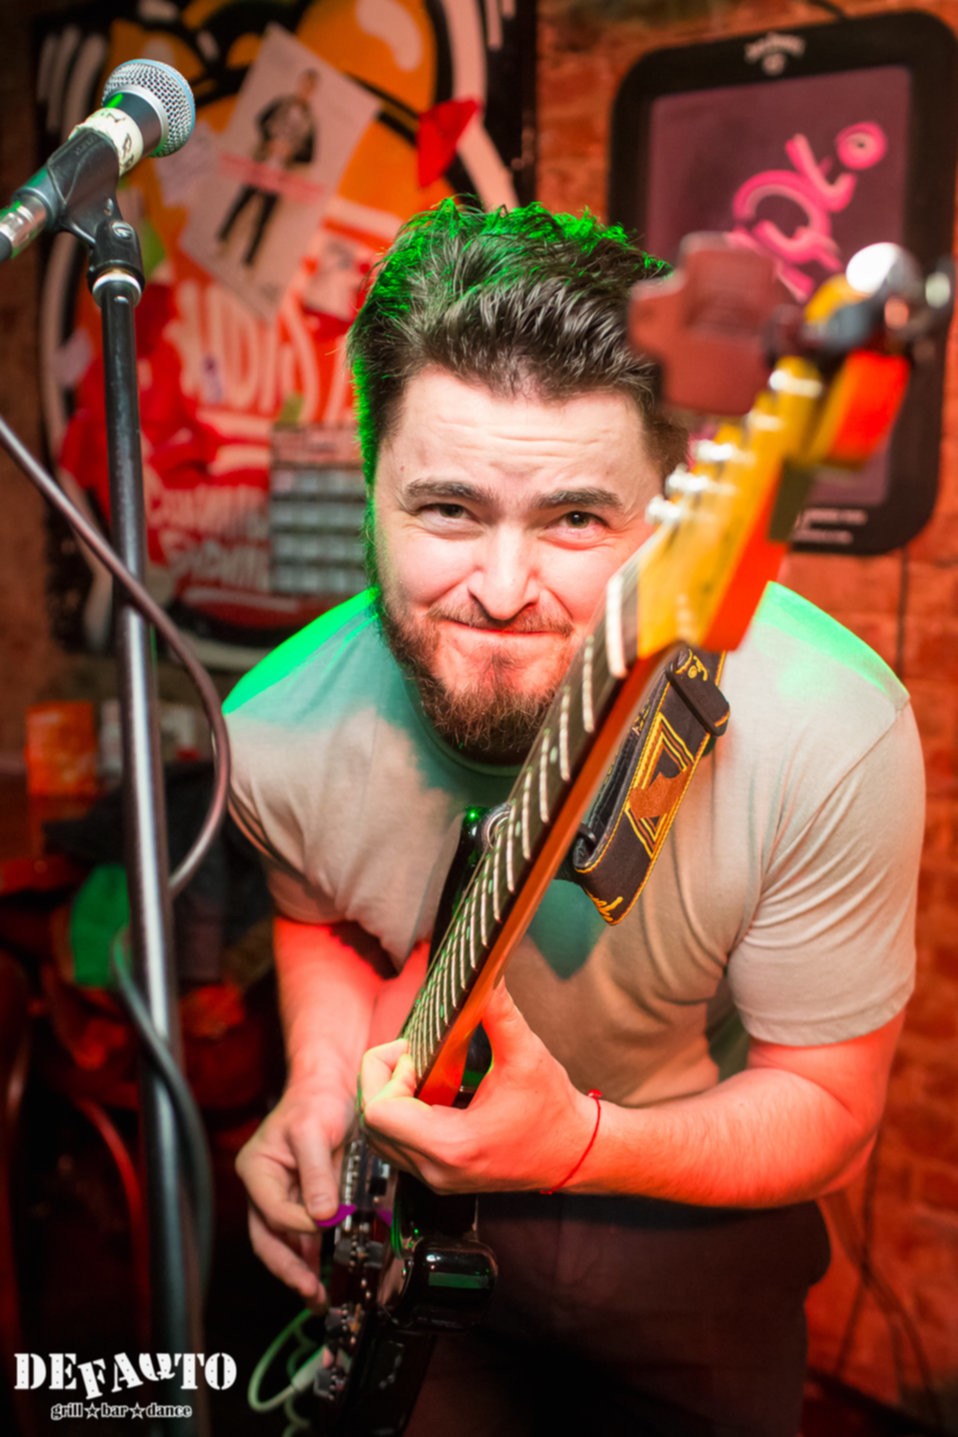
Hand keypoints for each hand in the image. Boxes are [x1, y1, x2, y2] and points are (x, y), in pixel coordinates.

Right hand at [235, 1083, 352, 1306]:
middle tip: (310, 1293)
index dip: (301, 1222)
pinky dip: (311, 1255)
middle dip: (288, 1269)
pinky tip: (321, 1277)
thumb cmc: (316, 1102)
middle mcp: (264, 1188)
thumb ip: (316, 1174)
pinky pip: (303, 1235)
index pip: (273, 1210)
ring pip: (284, 1242)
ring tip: (317, 1299)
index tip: (329, 1220)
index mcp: (256, 1170)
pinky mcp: (303, 1200)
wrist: (332, 1089)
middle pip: (268, 1238)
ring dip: (299, 1270)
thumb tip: (322, 1216)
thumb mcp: (314, 1132)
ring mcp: (282, 1197)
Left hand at [358, 982, 596, 1194]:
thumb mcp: (527, 1055)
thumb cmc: (553, 1111)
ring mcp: (435, 1177)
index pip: (378, 1114)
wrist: (574, 1152)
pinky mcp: (438, 1175)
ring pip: (377, 1137)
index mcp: (453, 1145)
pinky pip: (395, 1145)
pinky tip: (427, 1092)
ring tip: (420, 1072)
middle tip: (414, 1056)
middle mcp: (436, 1170)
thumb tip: (483, 975)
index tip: (418, 1055)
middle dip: (382, 1080)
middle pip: (369, 1125)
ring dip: (387, 1097)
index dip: (389, 1074)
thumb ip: (499, 1012)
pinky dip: (399, 1114)